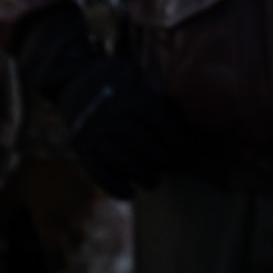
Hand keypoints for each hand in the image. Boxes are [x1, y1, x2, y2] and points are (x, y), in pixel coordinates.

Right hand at [56, 55, 185, 198]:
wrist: (80, 82)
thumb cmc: (125, 85)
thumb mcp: (145, 78)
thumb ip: (166, 94)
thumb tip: (193, 105)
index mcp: (134, 99)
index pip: (159, 121)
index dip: (175, 138)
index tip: (183, 148)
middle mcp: (114, 116)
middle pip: (139, 141)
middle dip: (158, 158)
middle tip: (168, 167)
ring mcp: (96, 133)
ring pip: (118, 157)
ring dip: (139, 174)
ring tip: (154, 181)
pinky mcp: (84, 149)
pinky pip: (97, 171)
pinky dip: (114, 186)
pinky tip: (130, 194)